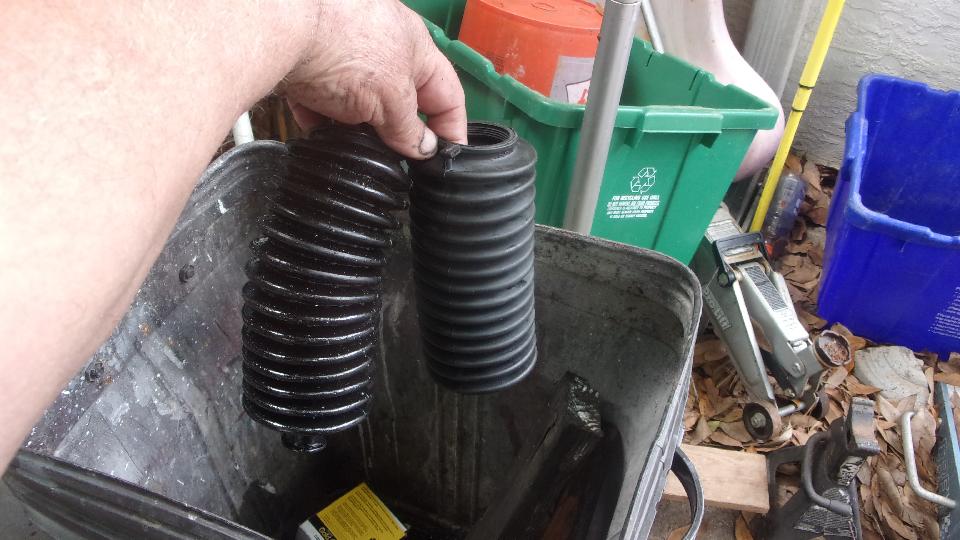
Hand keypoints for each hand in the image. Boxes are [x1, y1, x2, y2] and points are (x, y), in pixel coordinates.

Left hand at [283, 0, 466, 157]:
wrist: (280, 26)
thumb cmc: (344, 45)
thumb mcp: (391, 100)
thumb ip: (410, 128)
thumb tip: (423, 148)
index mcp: (416, 47)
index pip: (448, 94)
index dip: (452, 129)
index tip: (448, 157)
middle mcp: (382, 43)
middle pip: (400, 98)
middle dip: (396, 129)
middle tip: (391, 156)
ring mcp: (344, 50)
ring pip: (358, 100)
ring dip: (356, 125)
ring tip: (349, 143)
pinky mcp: (308, 60)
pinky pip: (319, 96)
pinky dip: (319, 115)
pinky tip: (314, 126)